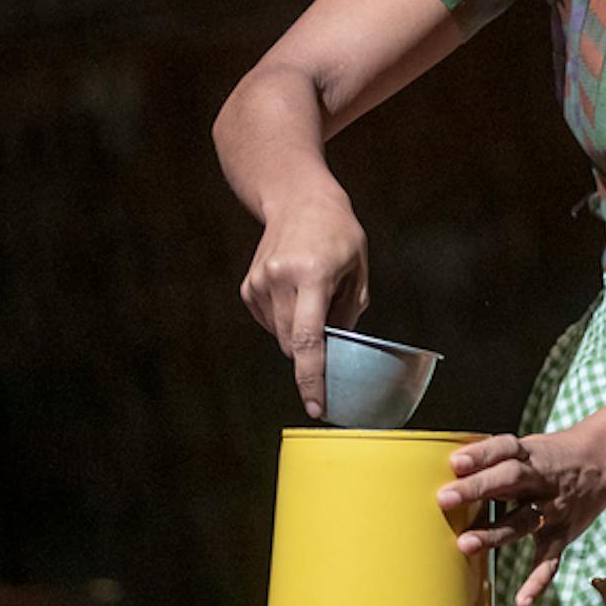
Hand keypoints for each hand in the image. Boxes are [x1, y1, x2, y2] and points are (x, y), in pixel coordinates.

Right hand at [238, 186, 367, 418]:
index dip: (312, 377)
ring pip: (281, 336)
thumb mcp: (358, 269)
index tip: (316, 406)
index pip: (308, 338)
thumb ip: (349, 313)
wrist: (298, 199)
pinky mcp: (248, 288)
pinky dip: (287, 322)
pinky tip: (297, 295)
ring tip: (315, 297)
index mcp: (311, 274)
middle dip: (313, 355)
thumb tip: (337, 354)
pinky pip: (270, 323)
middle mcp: (279, 279)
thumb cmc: (338, 234)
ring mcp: (258, 283)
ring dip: (300, 335)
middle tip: (333, 343)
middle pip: (293, 343)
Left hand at [437, 426, 605, 605]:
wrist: (603, 462)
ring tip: (464, 544)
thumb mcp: (527, 448)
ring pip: (523, 521)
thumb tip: (446, 473)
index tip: (455, 463)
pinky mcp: (562, 535)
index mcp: (530, 454)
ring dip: (494, 533)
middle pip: (510, 480)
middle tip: (444, 499)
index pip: (505, 449)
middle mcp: (542, 480)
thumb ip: (493, 460)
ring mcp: (553, 509)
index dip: (480, 455)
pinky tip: (522, 602)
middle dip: (477, 489)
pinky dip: (538, 581)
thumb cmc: (552, 457)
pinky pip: (550, 560)